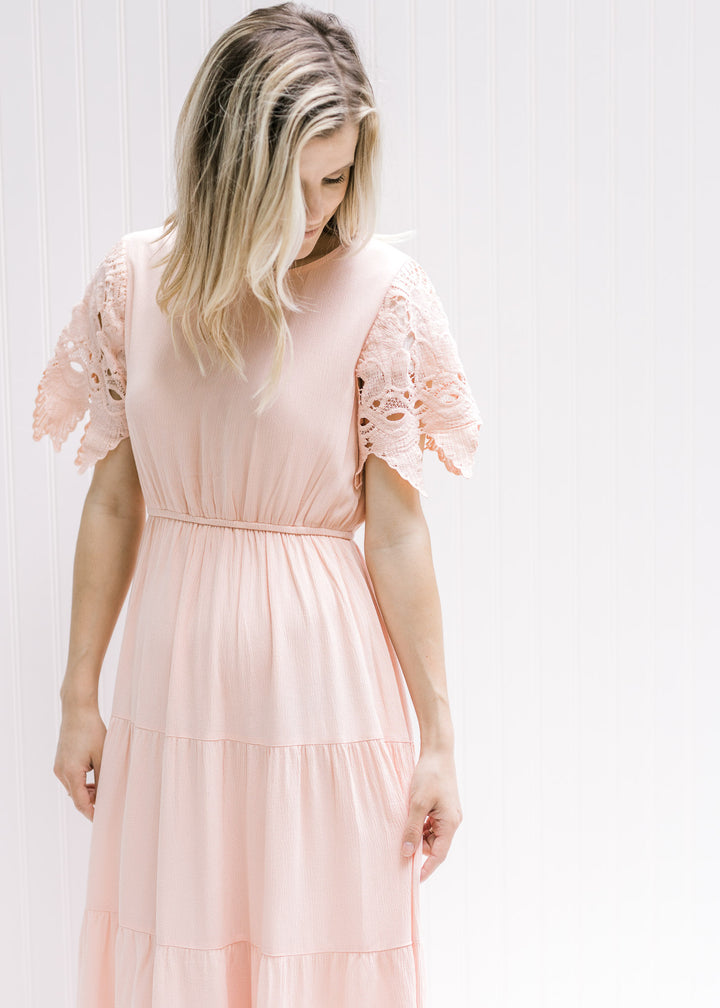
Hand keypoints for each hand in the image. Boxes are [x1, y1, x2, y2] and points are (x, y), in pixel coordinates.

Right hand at [54, 703, 106, 821]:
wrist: (77, 710)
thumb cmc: (92, 730)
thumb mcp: (103, 755)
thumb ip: (104, 778)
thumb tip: (109, 796)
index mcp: (71, 773)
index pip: (81, 803)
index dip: (92, 813)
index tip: (104, 821)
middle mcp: (61, 772)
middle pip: (77, 797)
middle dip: (92, 803)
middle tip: (110, 804)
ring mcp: (59, 767)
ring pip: (74, 789)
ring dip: (88, 792)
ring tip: (105, 788)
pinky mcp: (61, 762)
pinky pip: (72, 779)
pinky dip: (83, 783)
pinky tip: (96, 779)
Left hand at [400, 747, 462, 881]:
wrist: (438, 751)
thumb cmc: (429, 775)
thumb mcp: (417, 804)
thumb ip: (412, 829)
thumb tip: (407, 853)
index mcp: (450, 823)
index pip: (439, 855)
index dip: (426, 869)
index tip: (414, 881)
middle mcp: (452, 821)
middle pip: (434, 845)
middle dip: (417, 846)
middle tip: (399, 843)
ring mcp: (448, 814)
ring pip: (431, 834)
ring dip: (417, 833)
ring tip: (404, 823)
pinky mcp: (442, 807)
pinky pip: (430, 823)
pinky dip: (420, 824)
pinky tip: (409, 815)